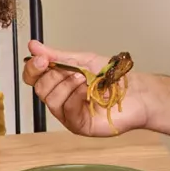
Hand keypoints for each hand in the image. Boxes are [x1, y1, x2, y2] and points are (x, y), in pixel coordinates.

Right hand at [22, 40, 147, 135]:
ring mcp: (67, 114)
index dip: (33, 68)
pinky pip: (66, 111)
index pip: (33, 77)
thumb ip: (57, 55)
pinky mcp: (77, 125)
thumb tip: (33, 45)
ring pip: (51, 100)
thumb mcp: (83, 60)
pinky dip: (76, 97)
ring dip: (68, 86)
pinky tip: (88, 92)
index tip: (41, 59)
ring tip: (85, 80)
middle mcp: (59, 98)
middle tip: (74, 70)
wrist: (137, 91)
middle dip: (55, 76)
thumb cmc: (112, 76)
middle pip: (40, 89)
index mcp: (58, 82)